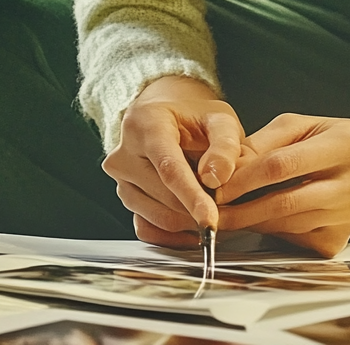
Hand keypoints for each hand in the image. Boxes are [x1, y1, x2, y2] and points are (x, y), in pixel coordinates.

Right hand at [103, 76, 243, 247]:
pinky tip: (195, 224)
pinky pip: (146, 228)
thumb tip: (216, 179)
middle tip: (229, 209)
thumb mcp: (220, 120)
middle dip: (199, 209)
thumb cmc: (195, 117)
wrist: (166, 115)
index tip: (211, 220)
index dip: (192, 197)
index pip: (169, 168)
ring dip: (189, 221)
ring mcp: (121, 178)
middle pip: (164, 197)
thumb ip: (225, 146)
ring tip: (212, 207)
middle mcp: (125, 153)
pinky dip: (174, 233)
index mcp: (146, 125)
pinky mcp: (125, 198)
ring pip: (157, 217)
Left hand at [215, 93, 349, 256]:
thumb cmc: (341, 138)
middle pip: (285, 202)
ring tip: (225, 214)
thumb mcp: (305, 124)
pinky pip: (296, 241)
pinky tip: (257, 221)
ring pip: (288, 225)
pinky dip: (271, 233)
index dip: (246, 177)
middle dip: (241, 209)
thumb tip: (227, 166)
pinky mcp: (343, 240)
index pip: (285, 164)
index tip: (217, 184)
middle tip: (210, 210)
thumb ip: (265, 142)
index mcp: (348, 143)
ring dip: (251, 223)